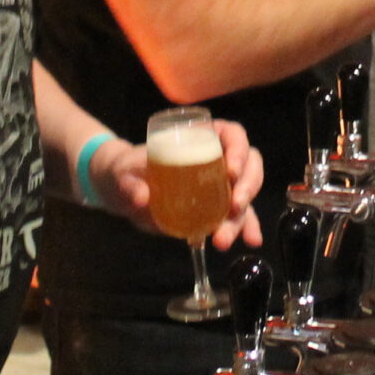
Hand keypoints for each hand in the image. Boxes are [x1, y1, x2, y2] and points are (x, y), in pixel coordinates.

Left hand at [91, 119, 266, 251]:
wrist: (124, 191)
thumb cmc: (127, 171)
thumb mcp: (123, 173)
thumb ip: (129, 184)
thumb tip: (142, 198)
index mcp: (200, 138)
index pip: (232, 134)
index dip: (239, 149)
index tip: (231, 170)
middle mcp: (217, 159)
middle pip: (249, 165)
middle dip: (247, 187)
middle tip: (234, 207)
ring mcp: (220, 185)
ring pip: (245, 194)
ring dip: (242, 217)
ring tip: (222, 239)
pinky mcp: (217, 208)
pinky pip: (239, 216)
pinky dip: (246, 227)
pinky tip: (251, 240)